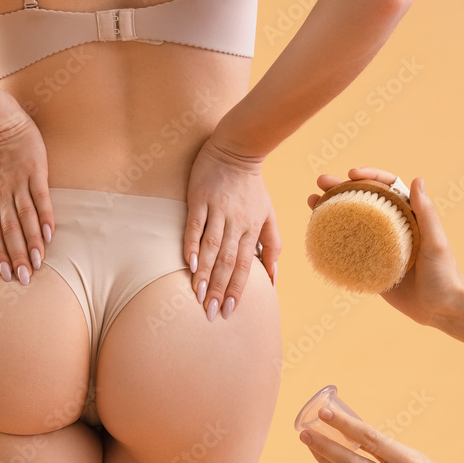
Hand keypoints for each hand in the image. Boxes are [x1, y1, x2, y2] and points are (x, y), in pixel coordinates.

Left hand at [0, 113, 52, 286]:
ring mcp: (19, 182)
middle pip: (9, 230)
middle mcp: (1, 194)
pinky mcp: (36, 172)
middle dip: (17, 255)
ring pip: (26, 217)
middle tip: (25, 278)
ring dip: (33, 240)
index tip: (5, 275)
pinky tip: (50, 234)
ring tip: (39, 262)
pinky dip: (46, 216)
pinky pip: (41, 198)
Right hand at [184, 138, 280, 321]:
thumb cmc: (252, 187)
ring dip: (206, 273)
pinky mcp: (200, 199)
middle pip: (228, 262)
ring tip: (199, 295)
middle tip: (211, 313)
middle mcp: (237, 223)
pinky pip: (195, 226)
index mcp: (252, 229)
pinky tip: (189, 264)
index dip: (237, 290)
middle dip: (220, 289)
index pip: (245, 266)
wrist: (237, 150)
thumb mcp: (268, 215)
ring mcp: (218, 211)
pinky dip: (193, 245)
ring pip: (213, 248)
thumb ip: (272, 245)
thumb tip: (273, 277)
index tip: (230, 311)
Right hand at [309, 167, 463, 325]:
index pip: (386, 186)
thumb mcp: (435, 241)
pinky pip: (346, 249)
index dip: (369, 176)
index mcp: (406, 215)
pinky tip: (316, 233)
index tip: (351, 174)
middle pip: (362, 200)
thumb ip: (426, 213)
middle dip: (340, 188)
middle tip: (320, 182)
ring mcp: (376, 245)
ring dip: (330, 210)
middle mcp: (389, 226)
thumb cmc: (444, 273)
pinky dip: (331, 239)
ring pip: (350, 221)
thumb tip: (417, 179)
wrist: (439, 308)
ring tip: (312, 202)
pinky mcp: (367, 265)